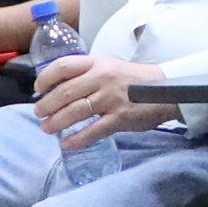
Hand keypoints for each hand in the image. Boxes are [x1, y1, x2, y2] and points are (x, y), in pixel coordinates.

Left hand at [30, 51, 165, 147]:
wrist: (169, 89)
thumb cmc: (137, 80)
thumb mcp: (112, 66)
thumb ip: (90, 74)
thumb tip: (63, 87)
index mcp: (98, 62)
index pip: (63, 66)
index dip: (46, 78)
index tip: (38, 88)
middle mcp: (102, 78)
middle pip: (64, 92)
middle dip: (46, 105)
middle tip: (39, 113)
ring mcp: (111, 99)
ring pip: (74, 111)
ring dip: (56, 122)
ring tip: (46, 128)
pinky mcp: (119, 118)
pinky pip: (93, 131)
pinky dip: (77, 139)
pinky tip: (67, 144)